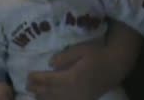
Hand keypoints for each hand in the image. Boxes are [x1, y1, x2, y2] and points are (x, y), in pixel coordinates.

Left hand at [27, 21, 142, 99]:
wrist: (116, 65)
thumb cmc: (99, 54)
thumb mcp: (81, 50)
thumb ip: (65, 56)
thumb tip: (50, 63)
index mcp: (72, 77)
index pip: (49, 80)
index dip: (37, 79)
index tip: (28, 75)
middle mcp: (74, 90)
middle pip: (50, 92)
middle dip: (37, 89)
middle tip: (27, 85)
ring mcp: (79, 97)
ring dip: (44, 98)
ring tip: (34, 94)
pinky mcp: (84, 99)